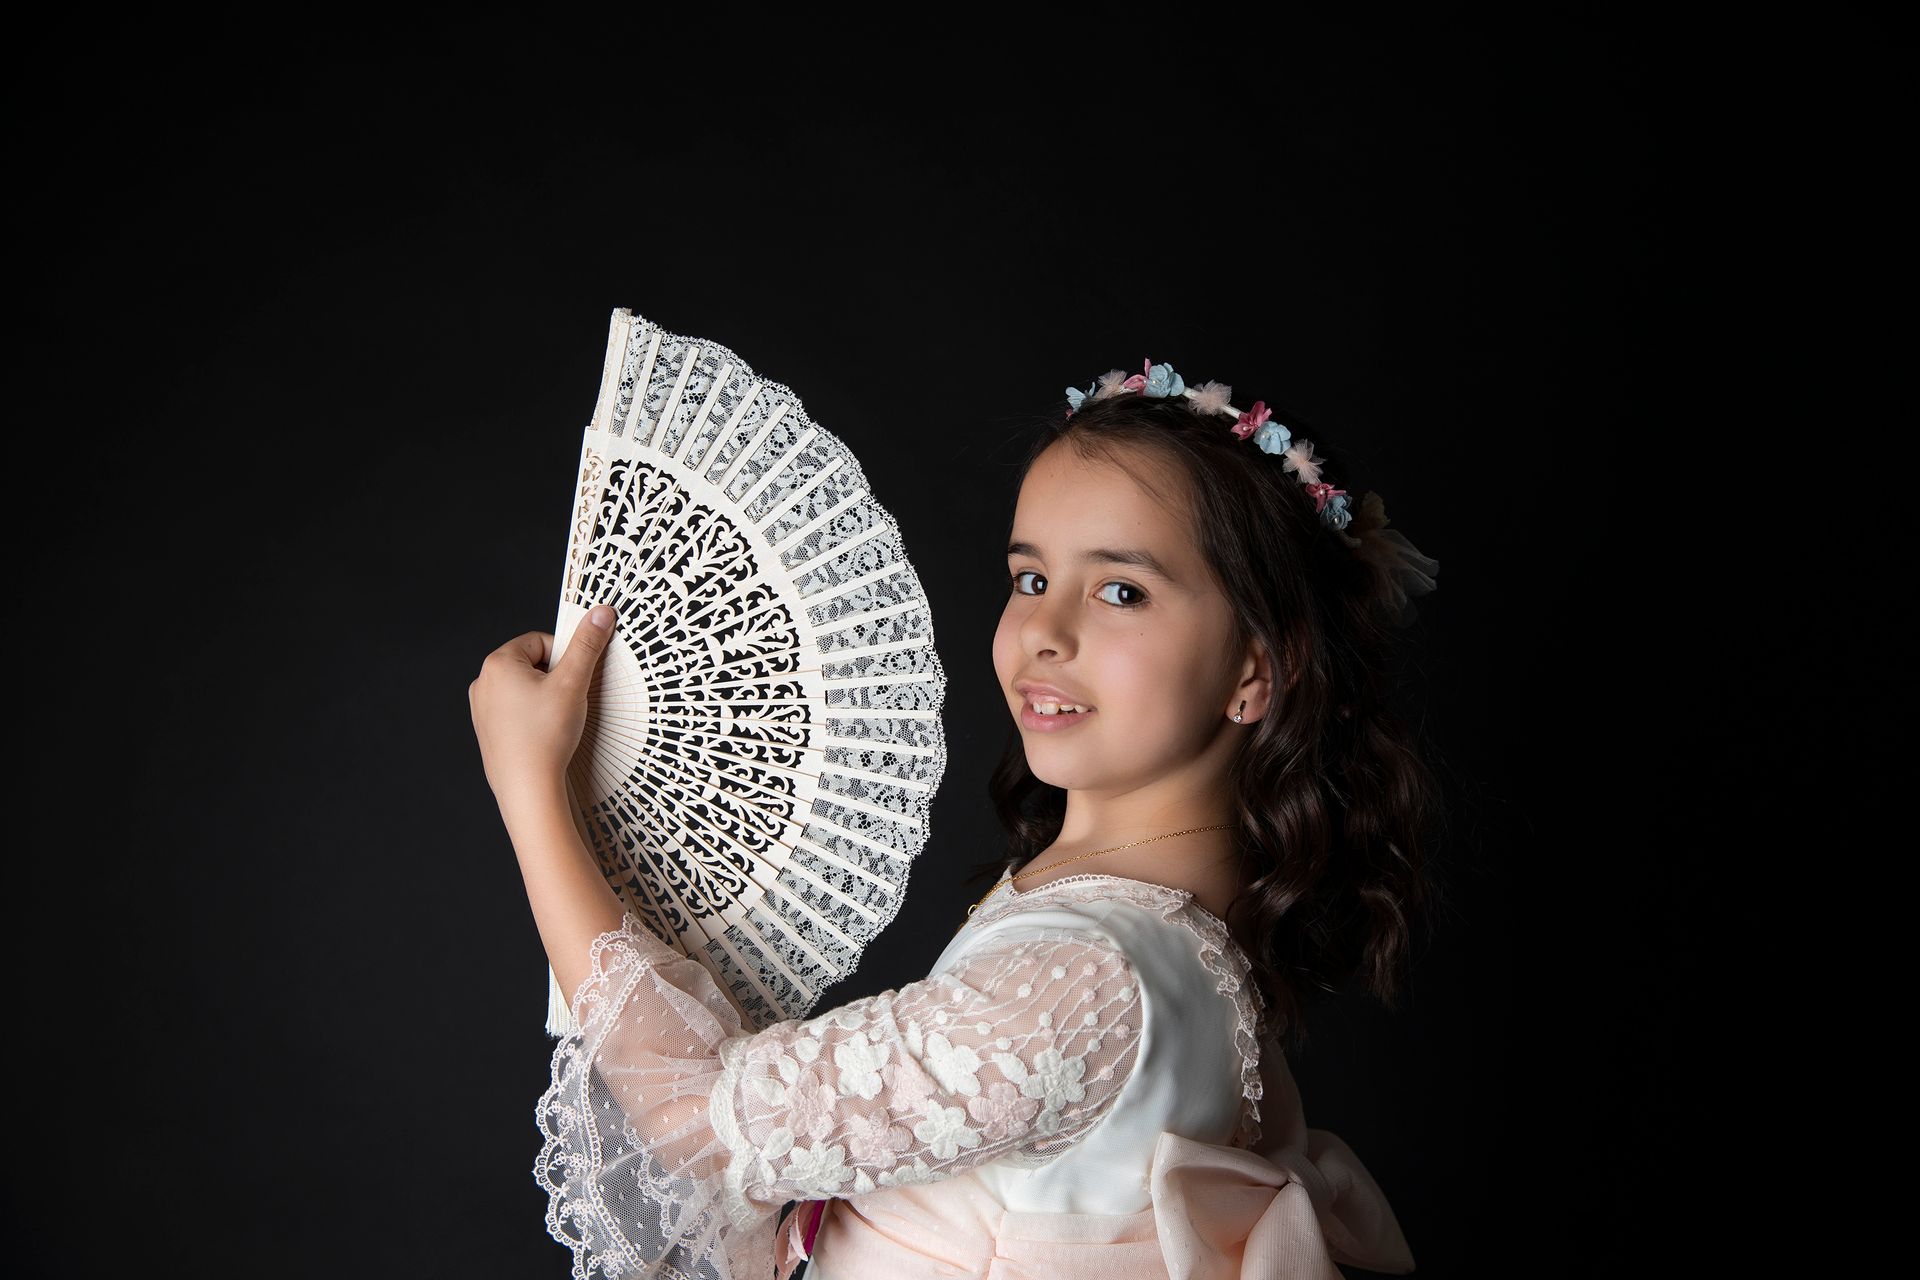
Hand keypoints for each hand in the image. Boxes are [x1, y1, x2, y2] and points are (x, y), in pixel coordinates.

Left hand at [469, 604, 616, 811]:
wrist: (528, 788)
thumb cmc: (545, 737)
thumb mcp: (573, 683)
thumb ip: (587, 644)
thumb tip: (601, 613)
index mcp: (498, 664)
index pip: (538, 642)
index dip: (563, 657)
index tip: (574, 678)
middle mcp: (483, 683)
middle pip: (530, 664)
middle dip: (553, 678)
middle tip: (568, 701)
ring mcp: (481, 710)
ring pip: (523, 689)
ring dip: (544, 697)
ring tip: (556, 720)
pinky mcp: (487, 732)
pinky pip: (514, 712)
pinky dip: (532, 717)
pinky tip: (544, 735)